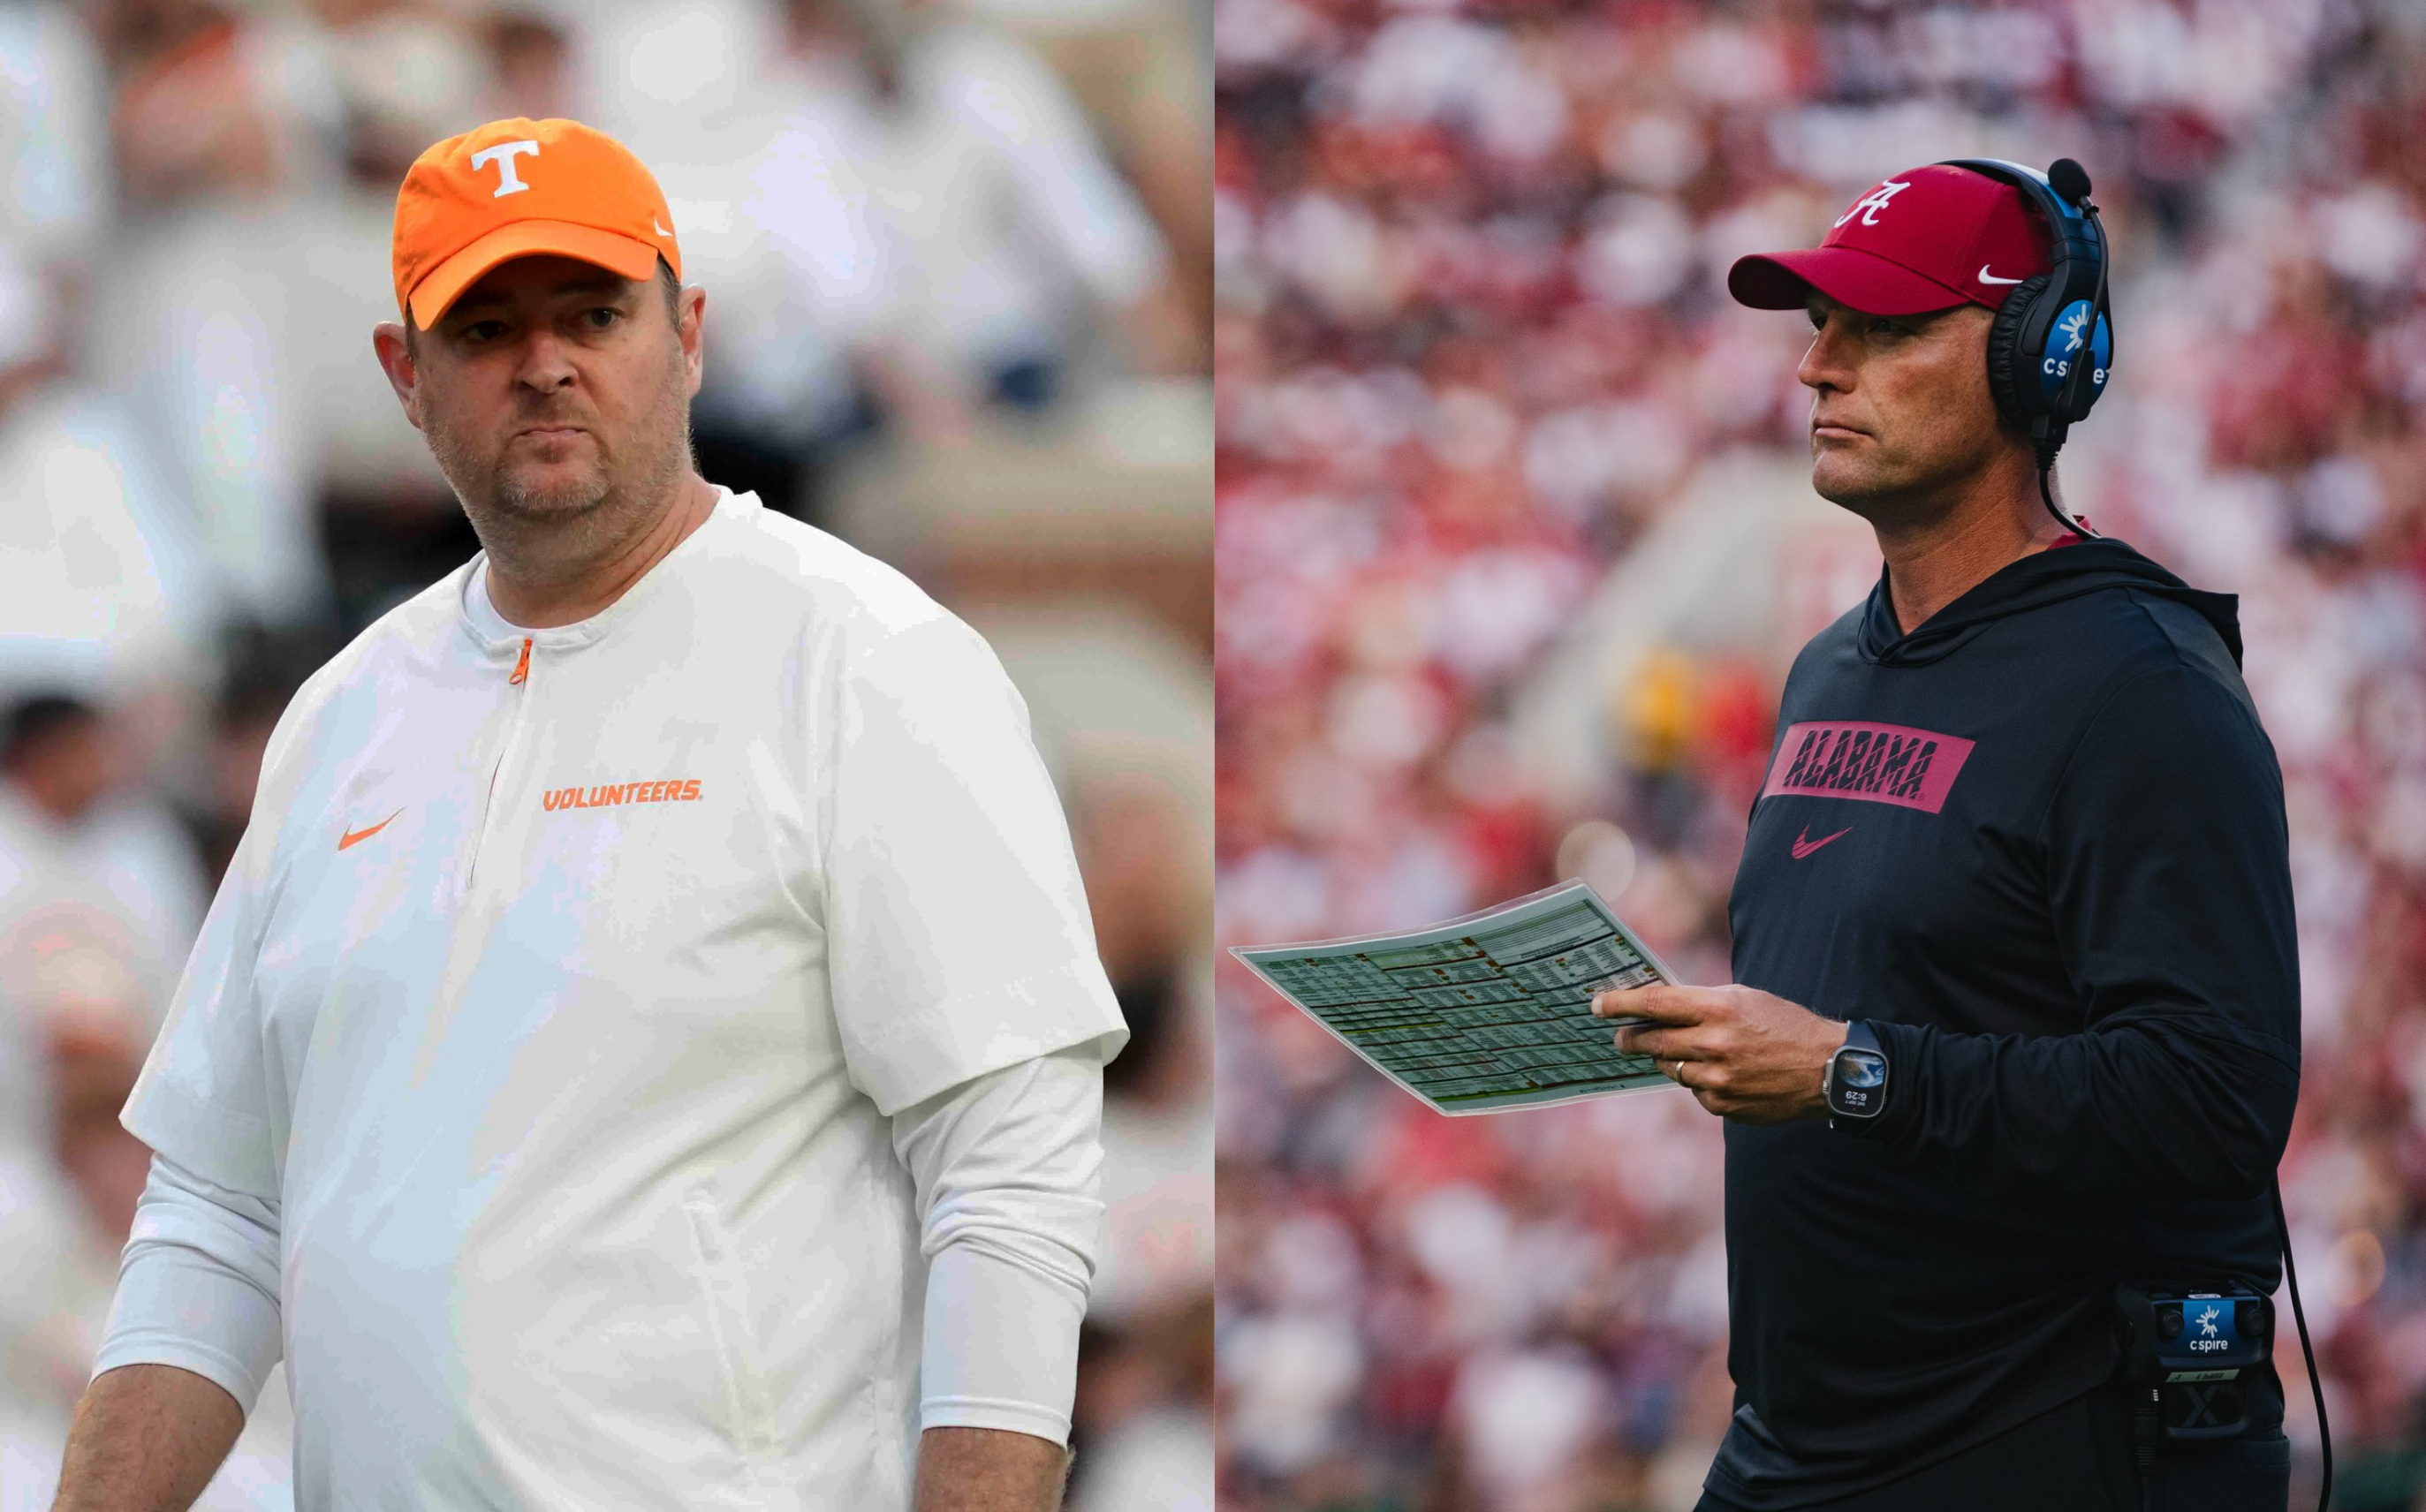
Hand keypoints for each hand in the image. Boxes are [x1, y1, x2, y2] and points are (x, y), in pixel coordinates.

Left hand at [1592, 983, 1848, 1124]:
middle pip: (1650, 1041)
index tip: (1597, 1004)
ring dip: (1669, 1059)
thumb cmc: (1785, 1024)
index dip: (1620, 1003)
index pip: (1654, 1003)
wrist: (1828, 1069)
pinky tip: (1722, 1073)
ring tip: (1689, 1050)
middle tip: (1620, 1036)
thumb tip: (1656, 1006)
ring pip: (1670, 1068)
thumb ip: (1701, 1002)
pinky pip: (1694, 1091)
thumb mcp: (1745, 998)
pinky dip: (1699, 1081)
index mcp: (1719, 1008)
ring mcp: (1717, 1079)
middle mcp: (1714, 1044)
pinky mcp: (1724, 1106)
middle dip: (1629, 1037)